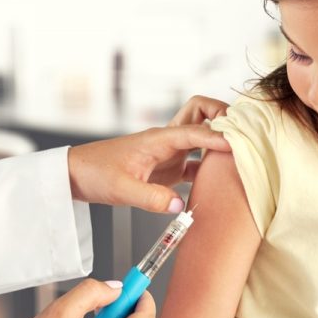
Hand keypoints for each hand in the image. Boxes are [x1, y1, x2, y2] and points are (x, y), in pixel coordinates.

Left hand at [68, 95, 229, 212]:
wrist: (75, 175)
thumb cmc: (94, 173)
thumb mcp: (121, 189)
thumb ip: (151, 197)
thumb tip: (179, 206)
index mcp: (159, 138)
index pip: (196, 131)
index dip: (218, 137)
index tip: (238, 145)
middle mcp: (168, 140)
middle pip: (202, 112)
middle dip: (223, 115)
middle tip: (242, 131)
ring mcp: (170, 152)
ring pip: (203, 134)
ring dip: (220, 137)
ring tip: (240, 151)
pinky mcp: (168, 167)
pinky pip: (197, 160)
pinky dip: (212, 165)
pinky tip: (222, 180)